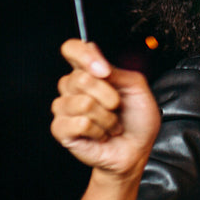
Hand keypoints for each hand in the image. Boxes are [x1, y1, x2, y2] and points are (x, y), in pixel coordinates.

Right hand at [51, 40, 158, 181]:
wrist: (136, 149)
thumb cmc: (137, 119)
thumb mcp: (138, 89)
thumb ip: (119, 72)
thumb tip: (99, 66)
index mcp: (91, 72)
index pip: (73, 49)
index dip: (85, 55)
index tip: (104, 70)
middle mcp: (74, 87)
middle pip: (80, 78)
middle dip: (109, 96)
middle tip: (117, 107)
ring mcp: (65, 108)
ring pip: (83, 103)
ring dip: (107, 117)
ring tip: (111, 123)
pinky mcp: (61, 129)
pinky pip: (80, 123)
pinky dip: (99, 130)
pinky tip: (101, 134)